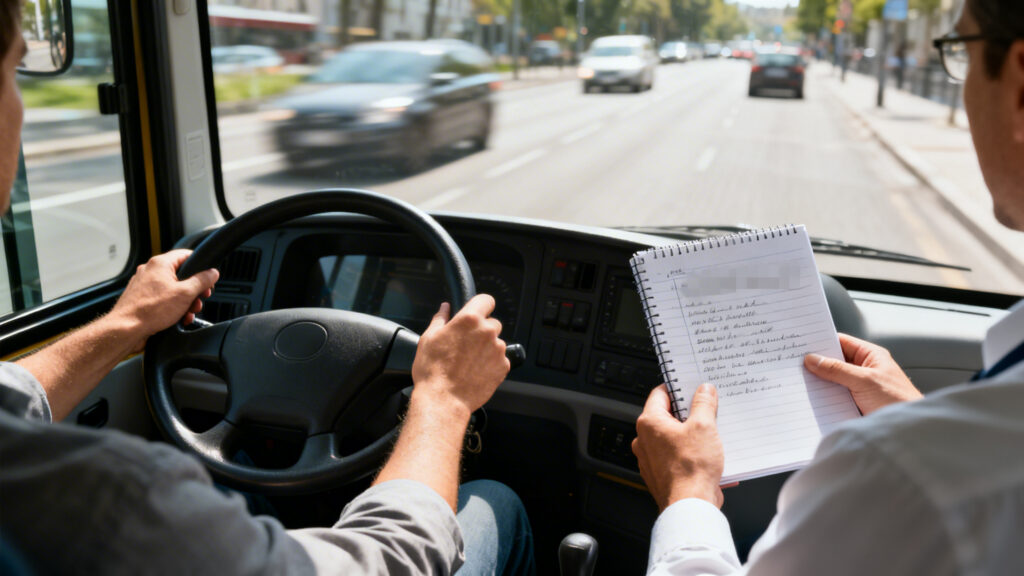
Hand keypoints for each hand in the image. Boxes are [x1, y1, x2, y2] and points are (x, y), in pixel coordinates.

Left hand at [107, 249, 218, 352]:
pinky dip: (172, 308)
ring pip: (173, 289)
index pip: (186, 255)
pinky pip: (163, 299)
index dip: (201, 266)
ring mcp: (144, 285)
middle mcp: (150, 271)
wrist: (127, 329)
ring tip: (187, 313)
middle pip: (181, 275)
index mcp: (160, 264)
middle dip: (194, 290)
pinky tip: (177, 319)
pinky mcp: (142, 298)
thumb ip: (202, 281)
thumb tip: (212, 273)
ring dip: (185, 302)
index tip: (208, 278)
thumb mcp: (185, 294)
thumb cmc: (150, 310)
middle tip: (199, 300)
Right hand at [411, 294, 509, 416]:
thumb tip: (445, 308)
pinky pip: (500, 359)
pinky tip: (475, 371)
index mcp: (469, 320)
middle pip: (492, 323)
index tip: (477, 312)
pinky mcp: (503, 367)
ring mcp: (498, 350)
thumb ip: (440, 319)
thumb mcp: (429, 339)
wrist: (443, 400)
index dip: (481, 305)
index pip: (486, 300)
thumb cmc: (433, 371)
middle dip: (482, 330)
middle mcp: (487, 332)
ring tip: (469, 362)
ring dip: (487, 348)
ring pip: (496, 342)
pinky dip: (491, 363)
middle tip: (466, 344)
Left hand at [632, 383, 724, 510]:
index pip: (660, 394)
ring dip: (692, 435)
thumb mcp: (704, 426)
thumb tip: (704, 390)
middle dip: (688, 413)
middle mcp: (645, 440)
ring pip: (673, 438)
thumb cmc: (691, 469)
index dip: (677, 387)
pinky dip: (691, 454)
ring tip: (711, 434)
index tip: (691, 385)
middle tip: (707, 409)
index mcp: (650, 423)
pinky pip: (677, 457)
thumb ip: (703, 404)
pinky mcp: (662, 474)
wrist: (690, 505)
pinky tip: (710, 456)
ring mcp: (651, 459)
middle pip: (667, 416)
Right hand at [804, 333, 921, 415]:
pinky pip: (835, 396)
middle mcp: (864, 369)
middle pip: (834, 361)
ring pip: (833, 380)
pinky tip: (811, 398)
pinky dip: (823, 397)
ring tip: (799, 380)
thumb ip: (837, 370)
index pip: (841, 342)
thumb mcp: (864, 381)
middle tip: (795, 363)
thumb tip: (813, 359)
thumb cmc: (898, 400)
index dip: (822, 341)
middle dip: (817, 363)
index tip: (802, 344)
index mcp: (871, 356)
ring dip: (819, 382)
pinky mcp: (855, 403)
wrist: (910, 430)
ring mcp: (859, 386)